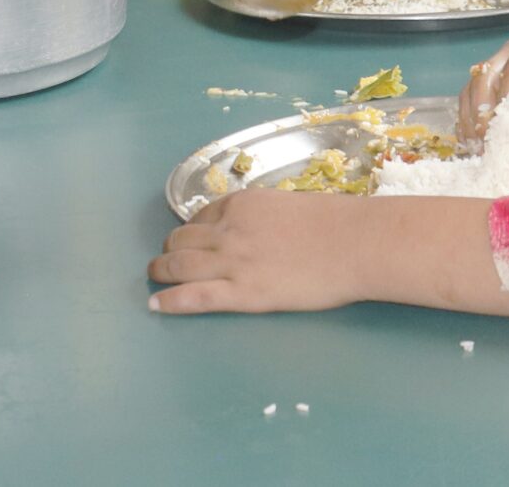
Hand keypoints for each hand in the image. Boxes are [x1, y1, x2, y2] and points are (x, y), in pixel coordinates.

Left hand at [147, 189, 377, 313]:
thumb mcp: (289, 205)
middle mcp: (229, 229)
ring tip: (153, 276)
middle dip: (170, 249)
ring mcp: (233, 261)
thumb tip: (258, 229)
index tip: (188, 240)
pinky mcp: (242, 293)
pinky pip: (195, 297)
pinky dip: (170, 300)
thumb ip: (264, 216)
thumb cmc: (335, 224)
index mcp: (242, 204)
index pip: (202, 216)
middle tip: (164, 259)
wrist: (354, 244)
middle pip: (183, 239)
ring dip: (161, 270)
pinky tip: (155, 305)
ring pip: (180, 265)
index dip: (191, 231)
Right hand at [457, 28, 508, 144]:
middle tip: (482, 139)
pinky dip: (473, 116)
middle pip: (485, 75)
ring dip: (471, 114)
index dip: (507, 98)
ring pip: (476, 85)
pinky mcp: (506, 81)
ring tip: (474, 144)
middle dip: (481, 108)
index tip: (507, 126)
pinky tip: (473, 139)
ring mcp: (508, 65)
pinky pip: (480, 95)